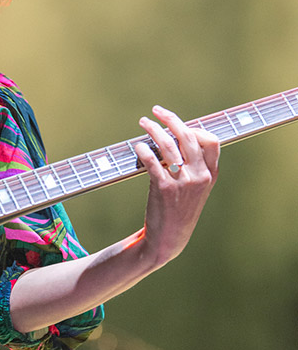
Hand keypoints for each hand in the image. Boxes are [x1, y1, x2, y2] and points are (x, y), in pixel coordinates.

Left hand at [134, 105, 219, 267]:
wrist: (168, 238)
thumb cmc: (180, 210)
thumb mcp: (196, 189)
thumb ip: (194, 166)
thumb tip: (178, 137)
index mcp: (210, 175)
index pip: (210, 140)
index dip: (194, 128)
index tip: (178, 125)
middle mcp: (199, 176)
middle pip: (188, 136)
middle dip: (171, 119)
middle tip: (157, 111)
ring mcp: (182, 182)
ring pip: (168, 144)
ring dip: (153, 129)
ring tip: (143, 123)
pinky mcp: (164, 188)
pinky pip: (152, 160)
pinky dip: (143, 149)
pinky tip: (138, 146)